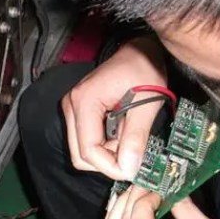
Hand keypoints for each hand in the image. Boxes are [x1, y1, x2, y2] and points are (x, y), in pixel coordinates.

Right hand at [61, 37, 166, 179]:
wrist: (140, 49)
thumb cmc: (144, 67)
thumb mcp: (148, 102)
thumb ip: (136, 136)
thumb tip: (129, 168)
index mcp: (84, 102)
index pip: (88, 150)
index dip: (110, 166)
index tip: (133, 169)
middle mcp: (72, 106)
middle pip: (80, 155)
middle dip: (108, 161)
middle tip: (133, 151)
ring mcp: (73, 109)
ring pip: (82, 151)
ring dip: (107, 153)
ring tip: (129, 136)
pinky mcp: (79, 112)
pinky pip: (87, 141)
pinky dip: (105, 145)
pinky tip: (122, 132)